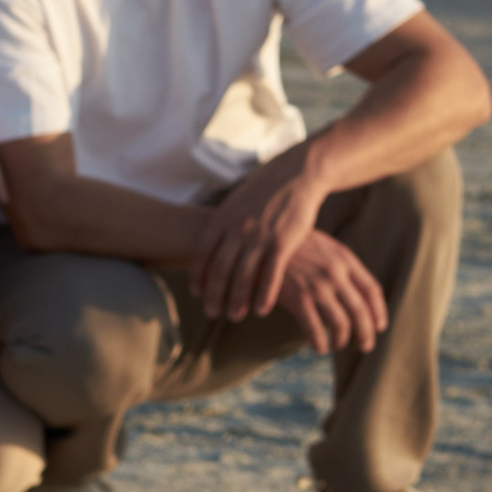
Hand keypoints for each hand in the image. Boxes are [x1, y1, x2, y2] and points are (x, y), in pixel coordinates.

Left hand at [190, 158, 333, 321]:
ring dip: (237, 300)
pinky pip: (271, 274)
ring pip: (243, 276)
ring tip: (234, 316)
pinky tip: (261, 310)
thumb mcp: (234, 203)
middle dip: (214, 295)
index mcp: (221, 219)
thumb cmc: (262, 192)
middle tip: (212, 313)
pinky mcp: (283, 242)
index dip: (197, 276)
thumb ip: (220, 225)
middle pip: (219, 270)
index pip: (201, 254)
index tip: (196, 293)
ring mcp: (260, 236)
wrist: (296, 175)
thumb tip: (204, 243)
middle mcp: (237, 229)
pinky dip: (264, 294)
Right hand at [269, 230, 388, 353]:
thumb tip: (352, 289)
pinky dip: (320, 342)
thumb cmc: (291, 246)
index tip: (379, 327)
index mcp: (344, 259)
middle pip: (360, 310)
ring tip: (337, 346)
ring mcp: (317, 286)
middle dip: (366, 333)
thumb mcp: (322, 246)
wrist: (262, 242)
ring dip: (342, 340)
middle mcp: (335, 274)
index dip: (378, 312)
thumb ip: (339, 264)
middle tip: (365, 347)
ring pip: (341, 323)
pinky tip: (319, 348)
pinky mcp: (297, 298)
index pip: (372, 290)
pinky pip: (315, 328)